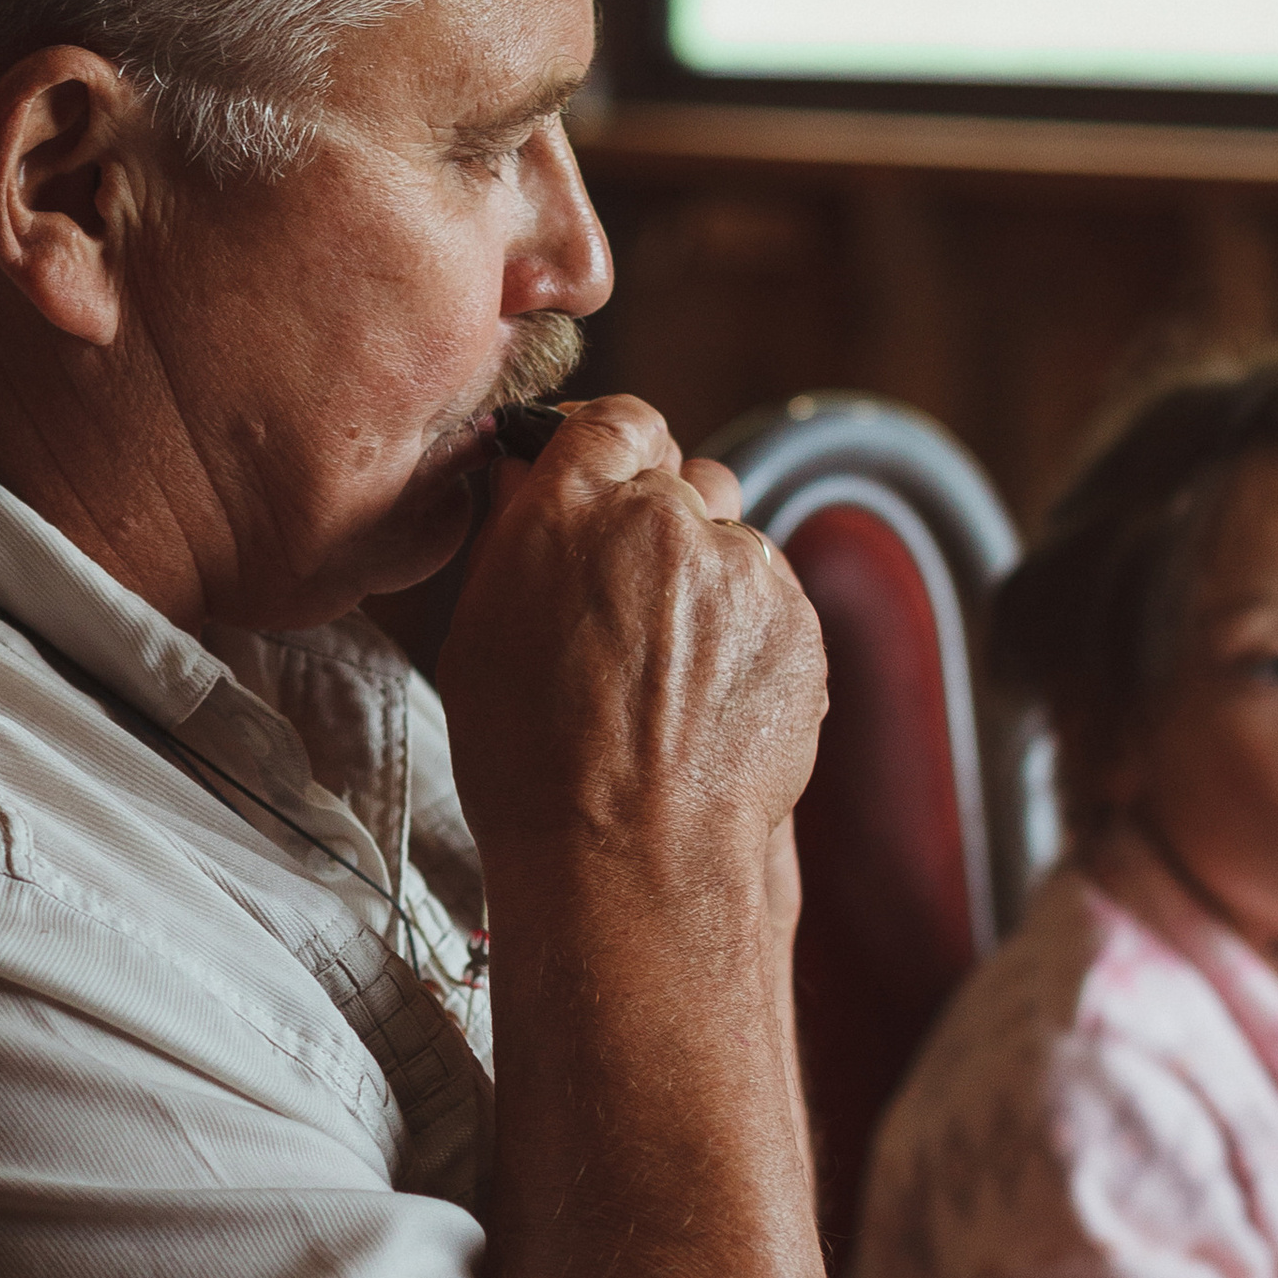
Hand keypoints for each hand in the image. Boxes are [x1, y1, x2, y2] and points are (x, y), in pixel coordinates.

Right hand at [437, 396, 825, 880]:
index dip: (615, 453)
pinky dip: (749, 635)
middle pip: (686, 476)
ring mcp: (743, 569)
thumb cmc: (531, 764)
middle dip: (663, 521)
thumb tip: (524, 475)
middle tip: (632, 599)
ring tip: (670, 669)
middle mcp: (667, 518)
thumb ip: (515, 535)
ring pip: (735, 541)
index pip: (617, 419)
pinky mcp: (798, 623)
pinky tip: (709, 700)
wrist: (629, 858)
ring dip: (709, 580)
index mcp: (575, 504)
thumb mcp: (479, 635)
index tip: (607, 486)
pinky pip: (774, 602)